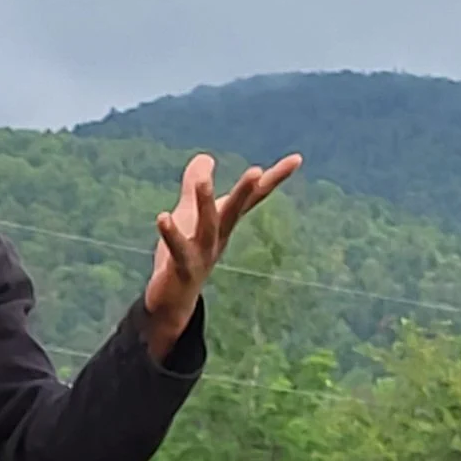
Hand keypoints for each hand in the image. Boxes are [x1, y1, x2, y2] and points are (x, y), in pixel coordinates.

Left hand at [144, 149, 301, 353]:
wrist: (173, 302)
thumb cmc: (184, 255)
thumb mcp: (189, 214)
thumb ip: (194, 185)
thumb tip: (205, 157)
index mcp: (225, 222)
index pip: (252, 197)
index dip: (275, 178)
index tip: (297, 159)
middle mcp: (219, 237)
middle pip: (235, 210)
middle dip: (245, 191)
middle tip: (257, 171)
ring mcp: (202, 254)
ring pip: (208, 227)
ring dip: (206, 204)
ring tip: (202, 181)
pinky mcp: (182, 269)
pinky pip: (177, 250)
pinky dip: (171, 234)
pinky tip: (162, 217)